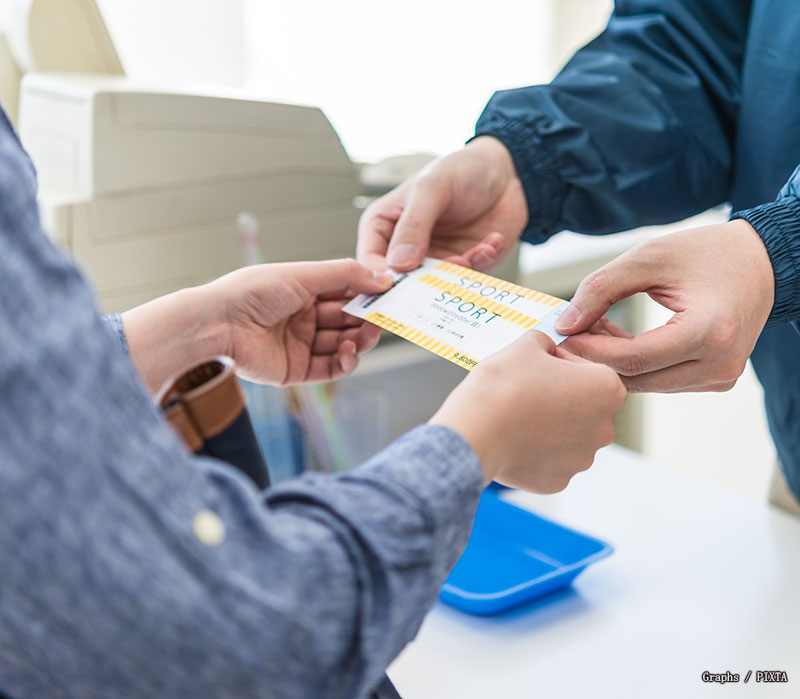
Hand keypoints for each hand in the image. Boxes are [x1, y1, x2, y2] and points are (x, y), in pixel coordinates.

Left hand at [122, 260, 393, 391]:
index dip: (367, 294)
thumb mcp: (303, 275)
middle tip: (384, 317)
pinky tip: (350, 351)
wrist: (218, 325)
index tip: (389, 293)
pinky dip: (347, 361)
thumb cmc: (251, 293)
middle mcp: (303, 318)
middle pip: (347, 320)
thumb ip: (345, 275)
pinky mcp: (298, 370)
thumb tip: (384, 277)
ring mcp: (301, 345)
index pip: (345, 293)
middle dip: (367, 319)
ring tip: (367, 333)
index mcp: (303, 292)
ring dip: (360, 339)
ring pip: (344, 344)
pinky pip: (332, 368)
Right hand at [357, 136, 527, 271]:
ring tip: (474, 254)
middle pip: (403, 283)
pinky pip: (468, 278)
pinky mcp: (462, 264)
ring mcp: (434, 258)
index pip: (370, 263)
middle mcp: (405, 247)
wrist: (504, 171)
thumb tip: (398, 264)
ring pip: (437, 285)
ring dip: (457, 274)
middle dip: (426, 283)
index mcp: (383, 226)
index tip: (402, 285)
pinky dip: (482, 263)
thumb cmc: (460, 169)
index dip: (382, 278)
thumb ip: (414, 225)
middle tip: (445, 275)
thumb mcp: (431, 188)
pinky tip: (491, 242)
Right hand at [430, 332, 625, 492]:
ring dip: (549, 426)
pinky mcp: (558, 481)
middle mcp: (603, 428)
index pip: (591, 369)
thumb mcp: (526, 345)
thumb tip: (546, 349)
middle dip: (560, 398)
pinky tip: (514, 438)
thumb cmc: (503, 387)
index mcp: (607, 390)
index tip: (541, 365)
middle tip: (527, 390)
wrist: (475, 430)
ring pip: (568, 436)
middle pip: (584, 407)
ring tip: (517, 415)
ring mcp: (581, 459)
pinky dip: (535, 451)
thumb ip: (545, 342)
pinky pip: (550, 460)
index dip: (564, 364)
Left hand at [555, 220, 774, 392]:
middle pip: (636, 378)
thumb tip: (564, 324)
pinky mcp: (715, 380)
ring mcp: (720, 377)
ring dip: (613, 361)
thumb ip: (601, 288)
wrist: (762, 261)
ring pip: (645, 384)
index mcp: (709, 333)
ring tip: (593, 326)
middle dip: (596, 357)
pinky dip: (634, 363)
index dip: (590, 349)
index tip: (561, 333)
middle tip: (570, 330)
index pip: (633, 358)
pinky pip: (660, 380)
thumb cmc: (708, 253)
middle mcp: (719, 365)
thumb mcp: (648, 258)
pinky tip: (617, 337)